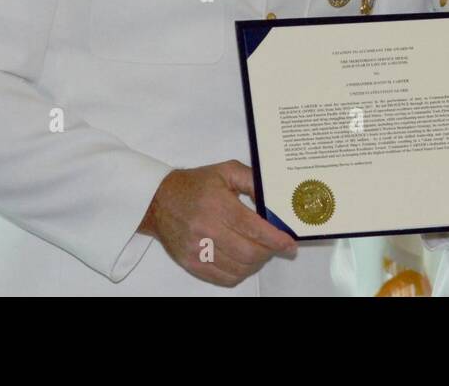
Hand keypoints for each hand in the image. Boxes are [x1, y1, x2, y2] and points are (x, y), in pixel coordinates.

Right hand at [139, 160, 297, 286]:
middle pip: (249, 253)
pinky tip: (244, 262)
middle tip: (278, 246)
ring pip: (239, 269)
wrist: (158, 200)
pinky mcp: (191, 263)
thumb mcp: (226, 171)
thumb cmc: (196, 184)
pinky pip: (223, 278)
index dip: (276, 239)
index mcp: (217, 204)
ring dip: (257, 264)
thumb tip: (274, 200)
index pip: (254, 229)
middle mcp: (206, 229)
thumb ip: (253, 180)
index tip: (290, 244)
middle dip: (270, 252)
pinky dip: (240, 274)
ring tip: (262, 252)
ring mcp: (197, 249)